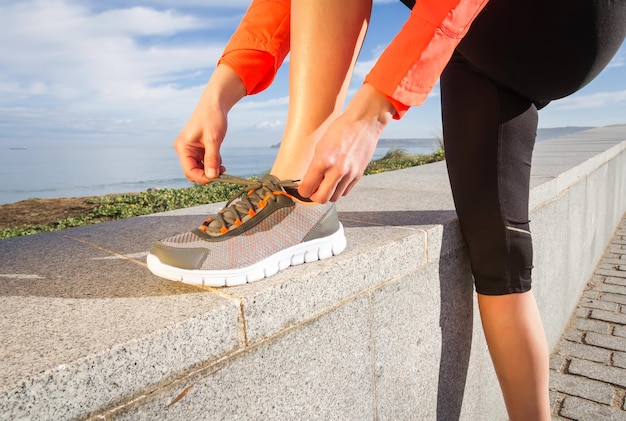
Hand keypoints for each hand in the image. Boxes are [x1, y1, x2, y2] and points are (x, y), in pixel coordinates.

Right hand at [174, 99, 226, 182]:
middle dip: (207, 174)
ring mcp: (190, 150)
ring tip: (222, 165)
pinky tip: (219, 159)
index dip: (203, 178)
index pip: (190, 171)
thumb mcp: (213, 139)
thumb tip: (213, 177)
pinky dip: (212, 163)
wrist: (215, 104)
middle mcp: (184, 150)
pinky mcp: (198, 149)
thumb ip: (212, 159)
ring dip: (210, 169)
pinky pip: (203, 162)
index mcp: (182, 147)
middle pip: (193, 172)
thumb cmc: (212, 117)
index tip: (218, 178)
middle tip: (222, 171)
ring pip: (199, 168)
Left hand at [298, 84, 395, 202]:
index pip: (307, 188)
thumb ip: (315, 166)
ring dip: (328, 193)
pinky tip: (337, 180)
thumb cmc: (341, 129)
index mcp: (322, 161)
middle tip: (314, 190)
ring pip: (334, 197)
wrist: (363, 123)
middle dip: (315, 196)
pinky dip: (339, 189)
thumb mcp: (321, 146)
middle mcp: (336, 170)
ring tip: (326, 184)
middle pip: (321, 199)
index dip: (303, 191)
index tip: (303, 189)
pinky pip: (346, 192)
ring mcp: (349, 174)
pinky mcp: (358, 175)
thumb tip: (311, 181)